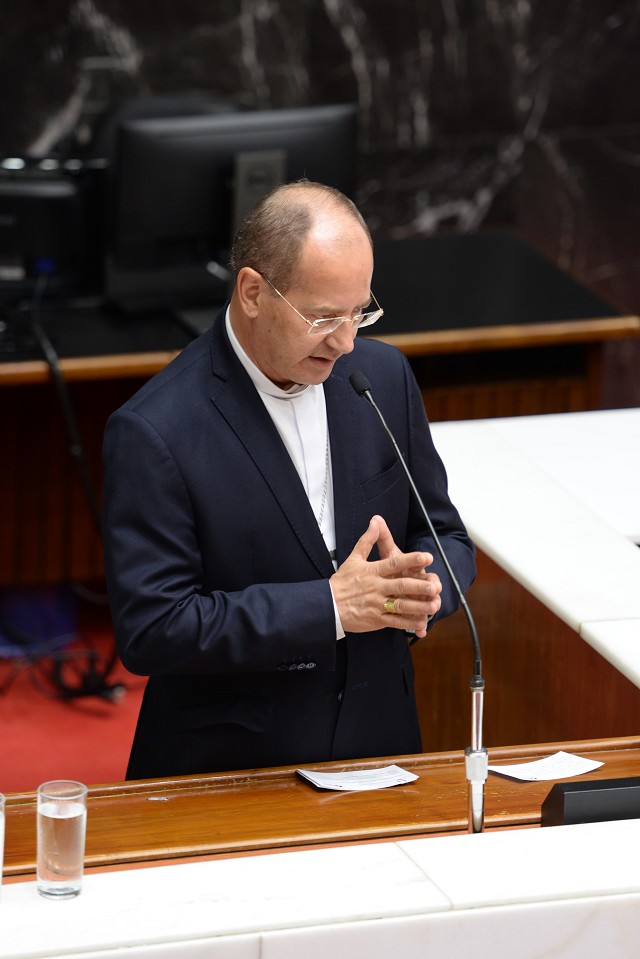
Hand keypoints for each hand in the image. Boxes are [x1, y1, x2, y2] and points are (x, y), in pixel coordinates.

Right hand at [330, 515, 441, 637]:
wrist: (328, 605)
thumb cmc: (342, 582)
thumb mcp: (353, 558)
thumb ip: (367, 540)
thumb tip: (375, 521)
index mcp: (372, 571)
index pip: (393, 564)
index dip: (411, 560)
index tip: (426, 557)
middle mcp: (376, 588)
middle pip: (400, 585)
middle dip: (418, 586)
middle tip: (434, 585)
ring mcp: (376, 605)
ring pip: (400, 605)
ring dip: (418, 606)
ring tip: (434, 605)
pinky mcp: (376, 620)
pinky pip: (395, 622)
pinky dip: (408, 623)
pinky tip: (421, 623)